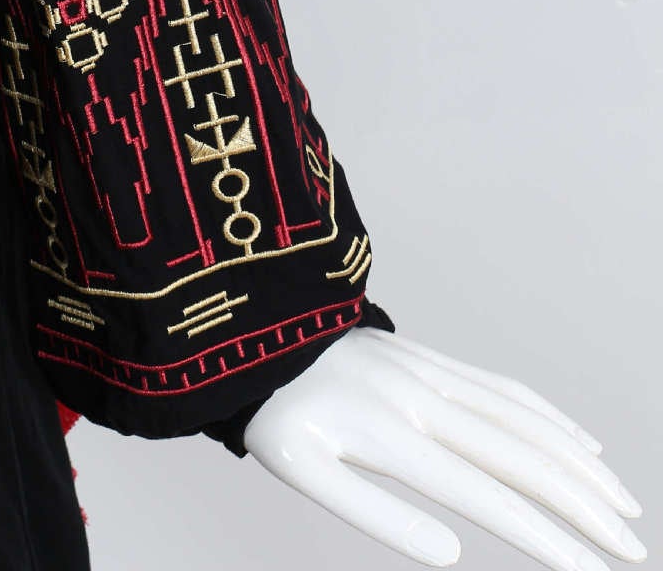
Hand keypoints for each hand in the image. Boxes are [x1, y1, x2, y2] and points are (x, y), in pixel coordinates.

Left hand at [242, 326, 645, 569]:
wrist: (251, 329)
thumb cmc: (275, 414)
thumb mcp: (305, 474)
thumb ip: (379, 516)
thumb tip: (454, 556)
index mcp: (391, 437)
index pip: (488, 498)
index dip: (547, 538)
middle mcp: (423, 400)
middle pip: (522, 458)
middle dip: (584, 509)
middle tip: (633, 552)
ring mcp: (431, 373)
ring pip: (523, 420)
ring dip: (581, 465)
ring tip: (624, 508)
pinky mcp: (429, 359)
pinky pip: (502, 388)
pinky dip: (549, 417)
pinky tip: (581, 445)